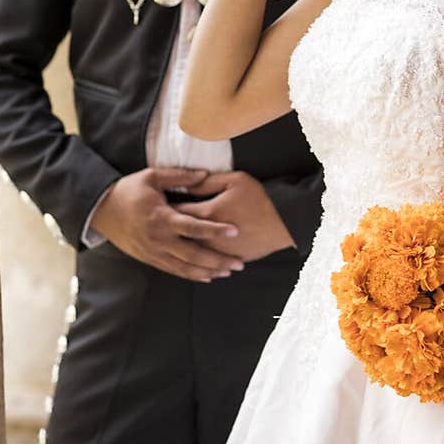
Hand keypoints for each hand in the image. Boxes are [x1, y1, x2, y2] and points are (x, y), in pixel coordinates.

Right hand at [91, 168, 246, 281]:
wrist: (100, 210)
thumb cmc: (128, 190)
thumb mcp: (151, 176)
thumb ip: (180, 176)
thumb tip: (205, 174)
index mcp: (161, 217)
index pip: (194, 227)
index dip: (215, 230)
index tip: (235, 230)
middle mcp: (159, 239)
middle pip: (194, 255)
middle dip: (218, 261)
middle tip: (240, 263)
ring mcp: (153, 252)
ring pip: (185, 268)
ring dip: (208, 271)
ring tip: (228, 272)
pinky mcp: (149, 258)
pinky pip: (173, 270)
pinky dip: (191, 275)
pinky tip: (207, 276)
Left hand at [172, 171, 294, 261]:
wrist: (283, 222)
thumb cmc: (260, 198)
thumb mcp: (235, 180)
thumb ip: (208, 182)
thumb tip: (189, 185)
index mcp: (207, 213)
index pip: (178, 210)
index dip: (168, 206)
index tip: (161, 204)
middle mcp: (208, 235)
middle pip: (180, 235)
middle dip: (169, 230)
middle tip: (159, 227)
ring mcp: (218, 250)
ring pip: (192, 254)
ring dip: (182, 249)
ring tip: (172, 247)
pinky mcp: (229, 259)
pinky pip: (209, 264)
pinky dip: (201, 263)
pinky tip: (196, 262)